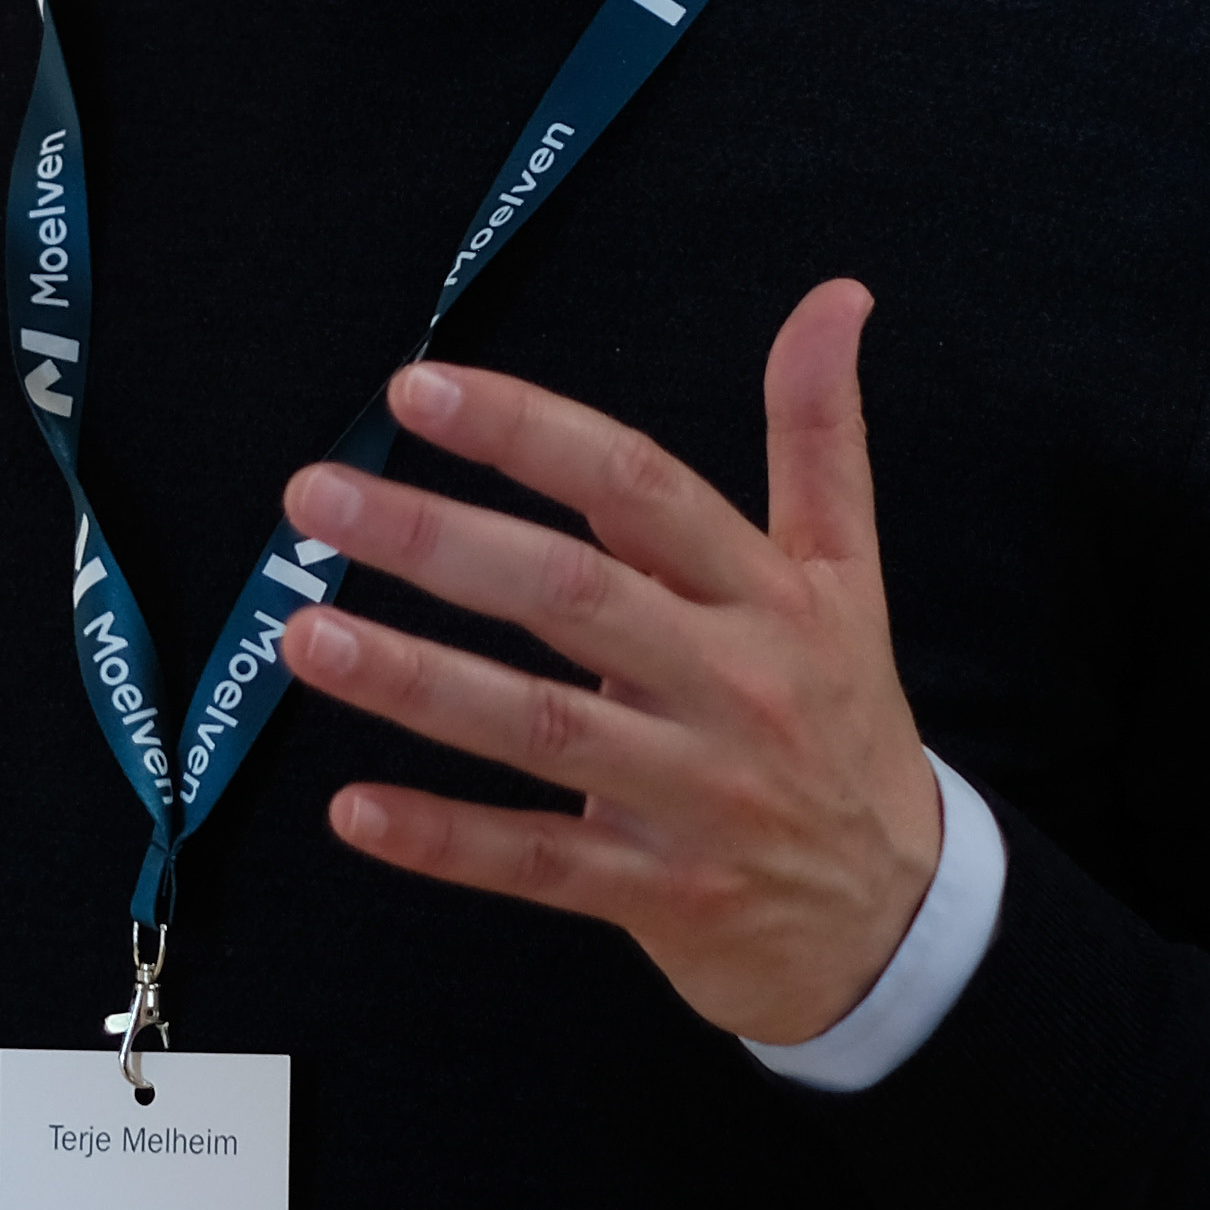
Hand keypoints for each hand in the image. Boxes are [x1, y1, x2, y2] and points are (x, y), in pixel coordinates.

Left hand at [275, 278, 938, 1046]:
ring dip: (415, 681)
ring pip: (540, 727)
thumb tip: (835, 295)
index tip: (418, 387)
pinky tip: (351, 810)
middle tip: (314, 496)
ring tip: (303, 637)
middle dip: (437, 539)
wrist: (905, 915)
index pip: (637, 486)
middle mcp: (731, 684)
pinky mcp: (659, 892)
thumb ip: (819, 432)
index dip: (528, 430)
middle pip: (570, 594)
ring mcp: (693, 793)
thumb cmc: (843, 715)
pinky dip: (445, 841)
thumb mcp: (848, 575)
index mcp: (765, 592)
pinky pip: (538, 861)